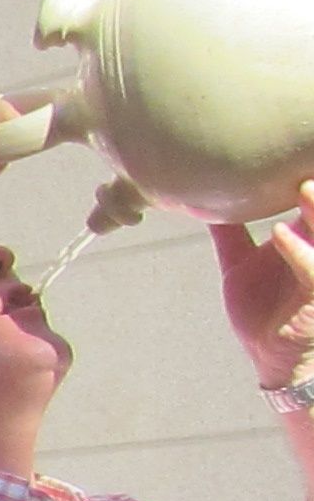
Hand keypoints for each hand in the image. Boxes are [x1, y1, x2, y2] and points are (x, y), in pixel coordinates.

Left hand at [210, 179, 313, 391]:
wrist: (270, 357)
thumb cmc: (262, 309)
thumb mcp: (240, 263)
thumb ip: (228, 230)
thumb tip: (198, 197)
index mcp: (304, 233)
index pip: (310, 196)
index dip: (305, 172)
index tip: (290, 143)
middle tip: (302, 162)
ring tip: (302, 188)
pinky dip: (299, 251)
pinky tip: (279, 234)